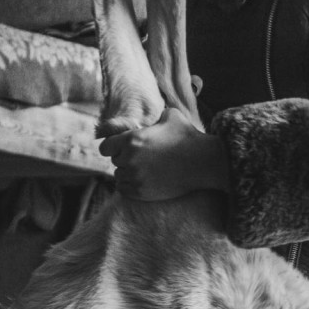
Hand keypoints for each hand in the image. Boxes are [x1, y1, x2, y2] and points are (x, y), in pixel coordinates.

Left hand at [98, 107, 227, 199]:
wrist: (203, 162)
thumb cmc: (188, 137)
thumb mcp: (170, 116)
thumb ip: (155, 116)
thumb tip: (153, 116)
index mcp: (132, 139)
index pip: (105, 147)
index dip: (112, 147)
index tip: (120, 148)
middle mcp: (130, 159)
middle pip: (115, 162)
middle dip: (124, 159)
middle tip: (139, 158)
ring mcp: (135, 177)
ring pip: (119, 177)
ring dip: (127, 173)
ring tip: (141, 170)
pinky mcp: (142, 192)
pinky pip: (124, 190)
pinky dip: (129, 186)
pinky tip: (140, 181)